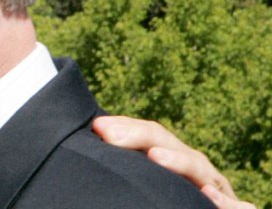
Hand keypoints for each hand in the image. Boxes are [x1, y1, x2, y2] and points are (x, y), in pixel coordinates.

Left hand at [93, 116, 255, 208]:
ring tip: (155, 156)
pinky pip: (233, 206)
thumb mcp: (148, 177)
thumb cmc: (165, 197)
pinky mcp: (229, 208)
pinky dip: (222, 201)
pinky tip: (206, 194)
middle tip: (109, 134)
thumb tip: (95, 139)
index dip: (126, 127)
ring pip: (198, 167)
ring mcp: (213, 186)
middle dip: (139, 135)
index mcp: (172, 157)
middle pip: (167, 143)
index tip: (97, 126)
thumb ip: (127, 162)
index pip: (150, 134)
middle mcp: (193, 168)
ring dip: (178, 161)